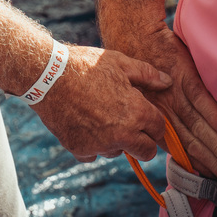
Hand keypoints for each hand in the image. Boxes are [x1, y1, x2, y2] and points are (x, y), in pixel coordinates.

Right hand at [35, 44, 171, 161]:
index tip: (148, 120)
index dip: (156, 125)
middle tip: (132, 127)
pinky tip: (84, 123)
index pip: (159, 131)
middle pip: (145, 152)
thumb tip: (167, 81)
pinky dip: (92, 144)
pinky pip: (93, 154)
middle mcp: (122, 134)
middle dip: (143, 142)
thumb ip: (147, 74)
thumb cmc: (85, 65)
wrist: (48, 76)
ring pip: (118, 152)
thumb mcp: (119, 62)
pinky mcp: (80, 150)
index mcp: (136, 112)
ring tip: (101, 116)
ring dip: (116, 141)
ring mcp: (100, 145)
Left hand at [117, 17, 216, 182]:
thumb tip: (172, 138)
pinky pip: (200, 99)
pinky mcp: (184, 76)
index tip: (215, 180)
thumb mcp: (142, 96)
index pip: (179, 149)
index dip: (198, 165)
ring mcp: (176, 94)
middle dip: (213, 163)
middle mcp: (166, 110)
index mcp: (156, 118)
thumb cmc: (139, 65)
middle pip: (192, 142)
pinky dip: (212, 115)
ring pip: (198, 125)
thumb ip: (158, 118)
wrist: (135, 34)